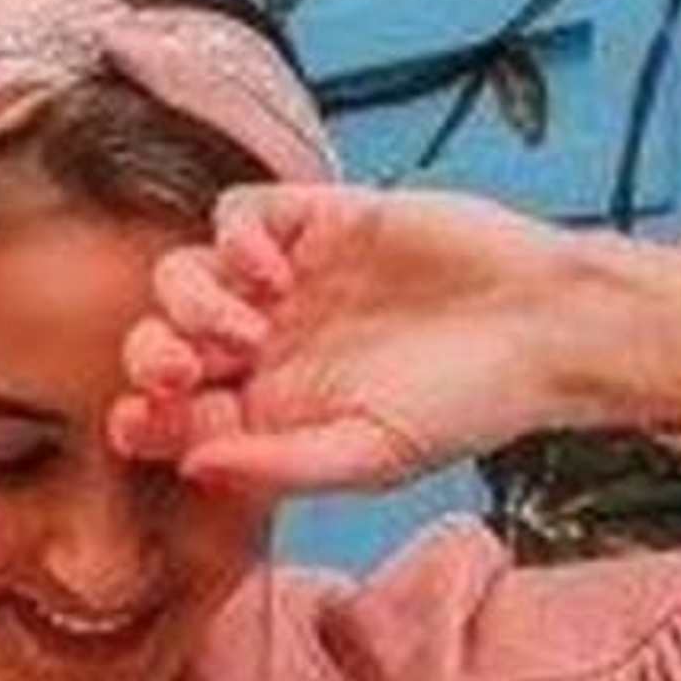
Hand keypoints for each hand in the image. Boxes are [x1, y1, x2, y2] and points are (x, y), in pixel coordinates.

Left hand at [105, 177, 581, 499]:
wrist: (544, 326)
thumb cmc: (468, 407)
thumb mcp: (371, 456)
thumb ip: (280, 465)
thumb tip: (191, 466)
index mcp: (269, 409)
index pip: (173, 412)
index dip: (141, 418)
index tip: (136, 423)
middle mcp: (266, 344)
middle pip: (161, 339)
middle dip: (152, 357)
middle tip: (180, 373)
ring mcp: (286, 280)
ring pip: (184, 273)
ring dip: (191, 303)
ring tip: (250, 330)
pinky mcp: (317, 219)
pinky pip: (237, 213)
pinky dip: (236, 239)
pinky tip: (277, 277)